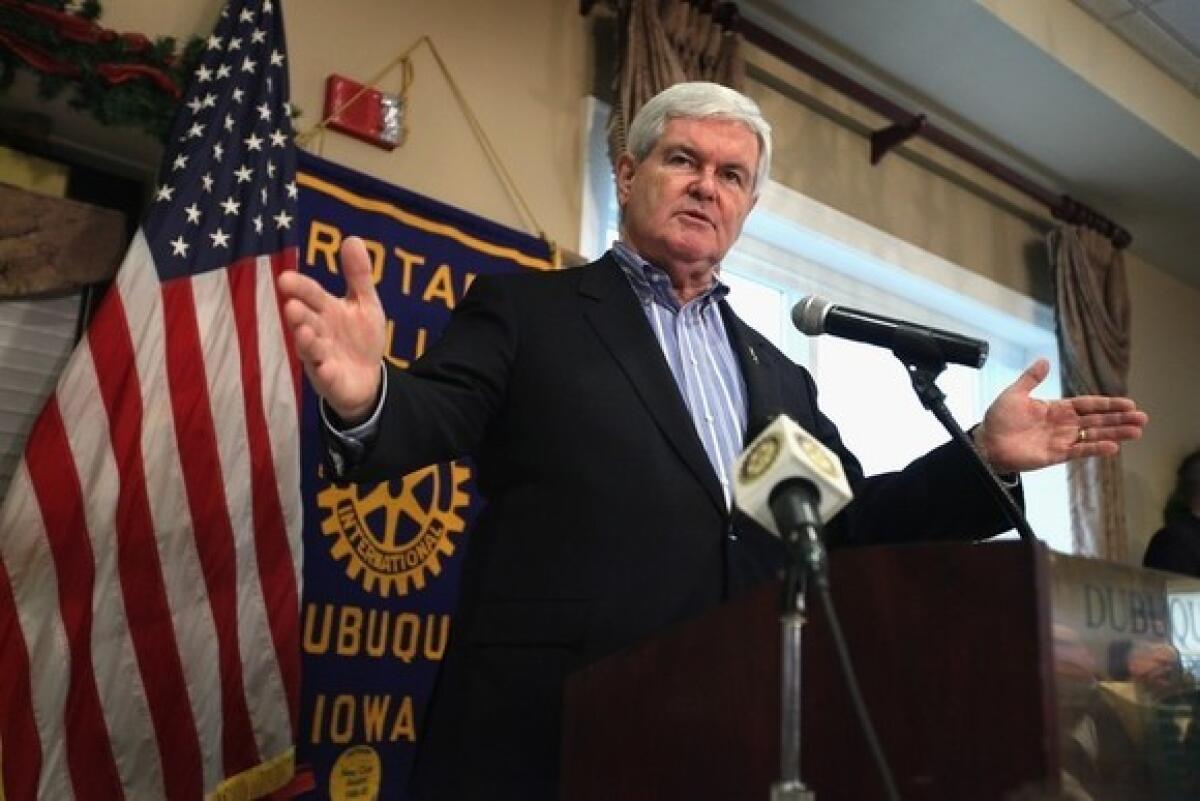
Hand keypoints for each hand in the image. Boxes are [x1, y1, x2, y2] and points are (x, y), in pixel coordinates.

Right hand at [277, 236, 386, 422]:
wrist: (368, 378)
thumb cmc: (360, 337)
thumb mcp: (364, 303)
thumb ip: (358, 275)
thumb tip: (352, 238)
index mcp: (325, 310)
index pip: (311, 295)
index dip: (300, 288)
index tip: (286, 279)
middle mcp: (317, 332)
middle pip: (305, 321)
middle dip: (298, 314)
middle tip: (291, 305)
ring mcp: (320, 357)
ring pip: (310, 349)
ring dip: (306, 341)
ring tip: (303, 332)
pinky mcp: (329, 380)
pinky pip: (325, 377)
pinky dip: (325, 372)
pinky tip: (326, 367)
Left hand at [973, 359, 1147, 473]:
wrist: (985, 443)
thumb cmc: (997, 419)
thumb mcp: (1014, 394)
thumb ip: (1031, 379)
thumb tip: (1044, 360)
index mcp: (1055, 408)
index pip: (1088, 405)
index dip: (1108, 404)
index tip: (1129, 403)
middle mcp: (1062, 424)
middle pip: (1097, 420)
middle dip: (1119, 419)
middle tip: (1143, 418)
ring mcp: (1060, 440)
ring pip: (1093, 435)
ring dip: (1115, 433)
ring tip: (1137, 432)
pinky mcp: (1055, 455)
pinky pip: (1079, 451)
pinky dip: (1095, 448)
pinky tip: (1112, 447)